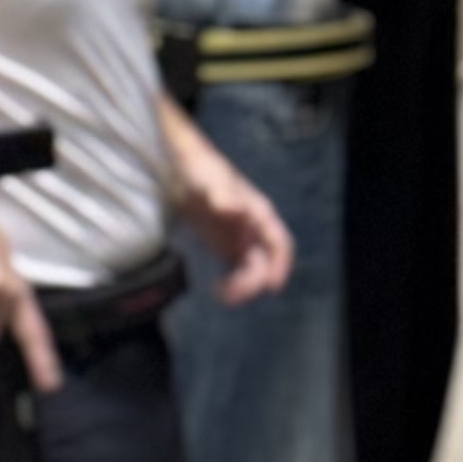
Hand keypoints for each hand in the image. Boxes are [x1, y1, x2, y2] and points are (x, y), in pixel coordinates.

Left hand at [169, 125, 291, 304]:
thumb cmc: (203, 170)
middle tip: (233, 295)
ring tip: (224, 295)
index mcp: (259, 214)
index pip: (279, 244)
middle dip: (253, 281)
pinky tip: (216, 288)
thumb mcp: (212, 180)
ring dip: (241, 285)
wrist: (182, 166)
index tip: (273, 286)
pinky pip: (232, 269)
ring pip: (248, 269)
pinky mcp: (221, 245)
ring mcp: (238, 238)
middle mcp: (252, 229)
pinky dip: (229, 282)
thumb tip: (235, 209)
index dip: (280, 265)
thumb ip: (223, 195)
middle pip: (262, 262)